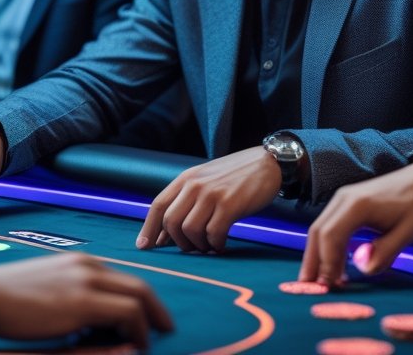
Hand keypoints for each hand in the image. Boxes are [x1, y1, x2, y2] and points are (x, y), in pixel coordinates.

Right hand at [0, 254, 172, 345]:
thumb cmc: (6, 299)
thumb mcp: (46, 288)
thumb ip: (72, 296)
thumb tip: (94, 320)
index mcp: (79, 262)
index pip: (122, 278)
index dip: (140, 298)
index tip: (148, 317)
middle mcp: (87, 266)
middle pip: (139, 283)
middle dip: (157, 308)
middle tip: (165, 327)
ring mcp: (86, 281)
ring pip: (138, 296)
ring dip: (151, 320)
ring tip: (154, 338)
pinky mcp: (81, 302)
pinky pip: (127, 313)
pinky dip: (138, 330)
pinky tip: (137, 344)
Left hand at [136, 147, 280, 253]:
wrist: (268, 163)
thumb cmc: (236, 176)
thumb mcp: (206, 180)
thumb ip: (187, 201)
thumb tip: (165, 235)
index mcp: (186, 179)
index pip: (158, 205)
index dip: (149, 229)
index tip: (145, 247)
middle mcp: (195, 185)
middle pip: (171, 222)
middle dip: (177, 242)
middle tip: (191, 248)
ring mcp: (212, 194)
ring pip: (190, 230)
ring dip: (198, 246)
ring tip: (209, 246)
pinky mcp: (230, 204)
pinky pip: (213, 233)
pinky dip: (215, 244)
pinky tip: (222, 245)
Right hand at [299, 159, 412, 285]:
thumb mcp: (408, 233)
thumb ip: (384, 252)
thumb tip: (360, 268)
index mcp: (357, 205)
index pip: (330, 236)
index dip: (326, 263)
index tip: (328, 286)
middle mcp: (344, 199)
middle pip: (318, 231)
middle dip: (313, 261)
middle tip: (310, 288)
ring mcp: (344, 198)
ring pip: (321, 228)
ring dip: (319, 254)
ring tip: (321, 281)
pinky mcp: (349, 202)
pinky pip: (331, 224)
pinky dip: (329, 245)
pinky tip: (336, 264)